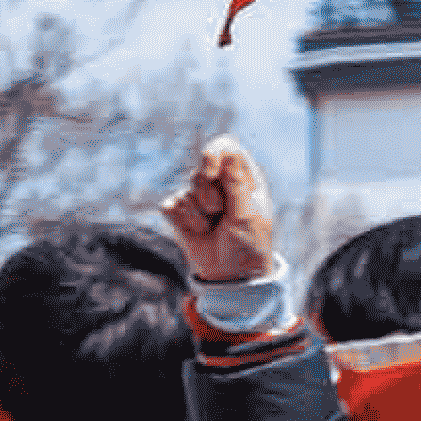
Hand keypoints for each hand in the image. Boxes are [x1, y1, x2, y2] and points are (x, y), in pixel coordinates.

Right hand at [164, 137, 279, 291]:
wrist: (232, 273)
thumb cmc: (248, 242)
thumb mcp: (248, 214)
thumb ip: (237, 184)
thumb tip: (231, 151)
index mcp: (242, 177)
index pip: (226, 147)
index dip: (214, 153)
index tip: (210, 167)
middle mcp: (218, 182)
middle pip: (201, 170)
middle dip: (209, 193)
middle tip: (221, 212)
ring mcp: (197, 196)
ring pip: (187, 191)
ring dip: (201, 213)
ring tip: (214, 225)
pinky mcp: (178, 211)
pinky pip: (171, 206)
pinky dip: (185, 222)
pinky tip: (199, 231)